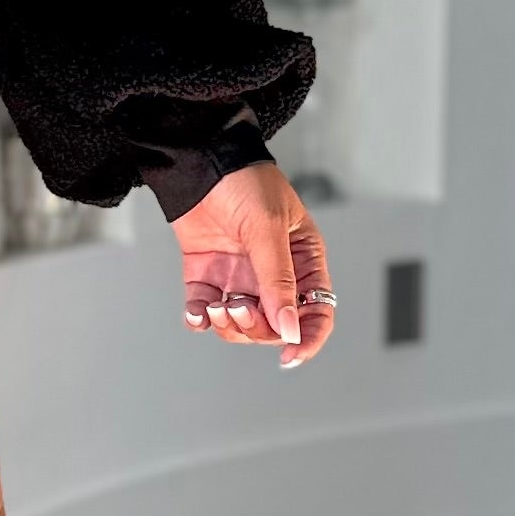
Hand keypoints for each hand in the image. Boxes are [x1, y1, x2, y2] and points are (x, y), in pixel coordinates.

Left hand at [171, 159, 333, 369]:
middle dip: (257, 328)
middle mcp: (274, 274)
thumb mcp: (267, 229)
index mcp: (303, 260)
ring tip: (216, 308)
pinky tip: (198, 311)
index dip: (307, 338)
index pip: (316, 312)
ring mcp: (240, 276)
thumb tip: (289, 329)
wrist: (199, 159)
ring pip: (240, 323)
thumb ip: (277, 281)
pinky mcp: (207, 274)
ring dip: (228, 325)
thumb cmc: (244, 182)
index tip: (290, 355)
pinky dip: (200, 318)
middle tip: (237, 310)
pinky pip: (205, 310)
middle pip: (275, 325)